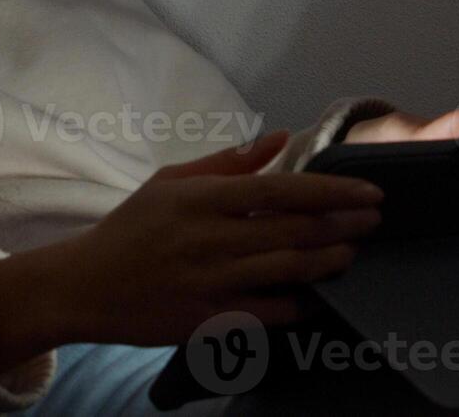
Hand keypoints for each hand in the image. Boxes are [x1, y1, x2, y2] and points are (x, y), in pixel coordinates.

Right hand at [0, 130, 383, 366]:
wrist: (85, 287)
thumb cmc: (131, 228)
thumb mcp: (170, 181)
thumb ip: (228, 162)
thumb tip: (279, 138)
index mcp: (201, 199)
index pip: (281, 190)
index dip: (332, 191)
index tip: (368, 192)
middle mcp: (209, 239)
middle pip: (294, 231)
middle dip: (343, 224)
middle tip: (374, 219)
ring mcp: (211, 282)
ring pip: (288, 271)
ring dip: (330, 261)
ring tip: (353, 252)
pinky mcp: (209, 319)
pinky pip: (269, 312)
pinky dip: (301, 303)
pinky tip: (320, 294)